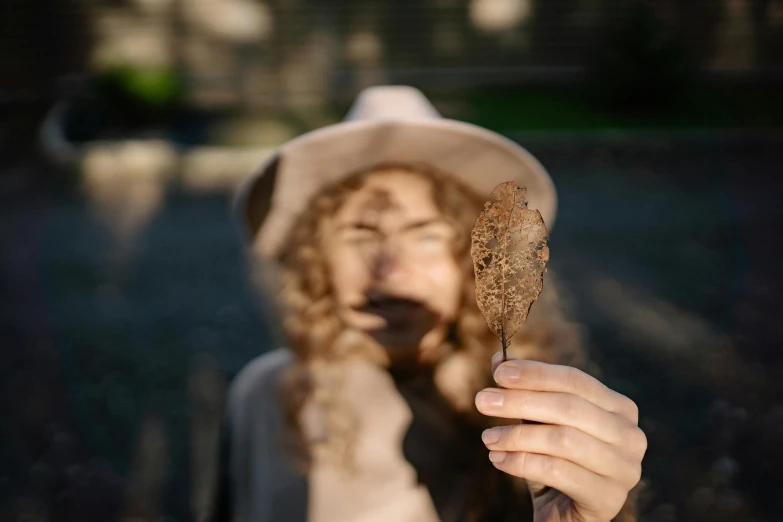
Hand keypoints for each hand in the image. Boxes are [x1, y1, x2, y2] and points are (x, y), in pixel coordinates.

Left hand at [475, 352, 646, 521]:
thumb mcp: (538, 421)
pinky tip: (498, 459)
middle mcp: (631, 436)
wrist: (564, 516)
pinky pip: (559, 472)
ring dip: (517, 436)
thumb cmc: (553, 460)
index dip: (536, 374)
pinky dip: (522, 463)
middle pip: (569, 407)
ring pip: (563, 440)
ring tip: (487, 438)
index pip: (575, 380)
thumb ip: (524, 389)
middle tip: (482, 401)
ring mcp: (625, 469)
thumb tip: (499, 358)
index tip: (498, 373)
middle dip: (520, 401)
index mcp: (620, 408)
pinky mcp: (609, 498)